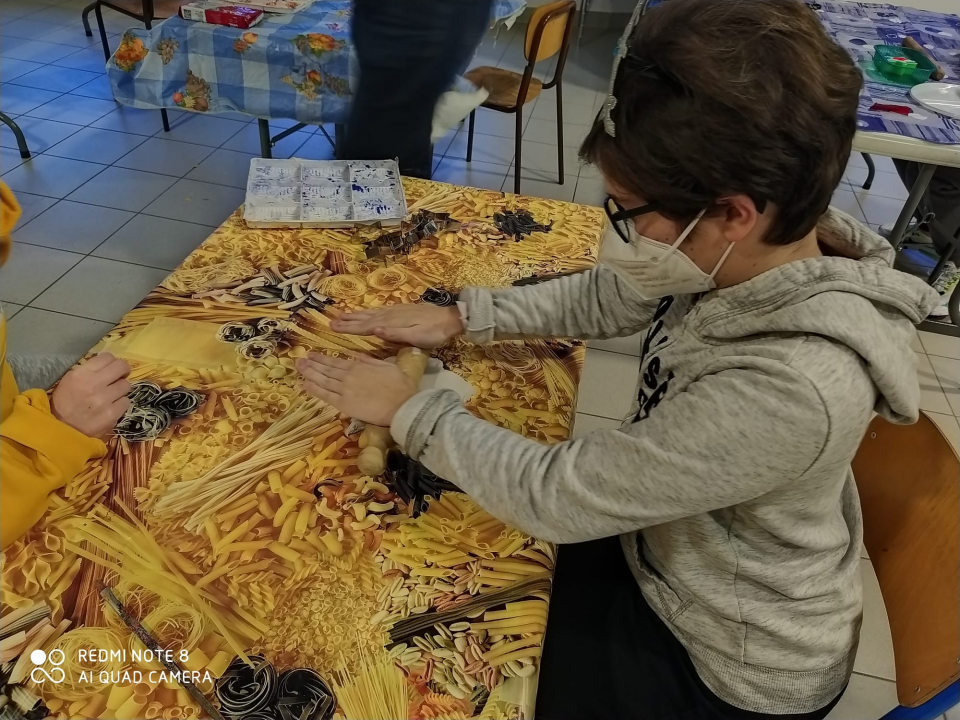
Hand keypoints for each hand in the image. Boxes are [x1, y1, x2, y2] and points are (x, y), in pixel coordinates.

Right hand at [51, 353, 131, 438]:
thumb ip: (87, 371)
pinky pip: (126, 402)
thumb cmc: (63, 404)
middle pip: (121, 367)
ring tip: (113, 394)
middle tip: (120, 376)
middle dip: (123, 370)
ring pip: (126, 385)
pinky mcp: (112, 414)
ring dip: (121, 389)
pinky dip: (121, 403)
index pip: (107, 357)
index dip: (112, 361)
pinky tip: (112, 407)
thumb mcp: (69, 381)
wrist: (60, 431)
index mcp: (81, 374)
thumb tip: (107, 363)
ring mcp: (104, 399)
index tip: (111, 368)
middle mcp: (94, 384)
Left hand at [297, 353, 415, 425]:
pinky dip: (314, 389)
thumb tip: (358, 356)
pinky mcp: (344, 404)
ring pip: (323, 380)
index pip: (336, 362)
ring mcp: (344, 390)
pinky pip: (326, 395)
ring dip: (309, 373)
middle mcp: (348, 376)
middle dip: (311, 364)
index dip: (322, 358)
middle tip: (299, 360)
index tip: (311, 354)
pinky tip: (305, 384)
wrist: (401, 405)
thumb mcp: (387, 366)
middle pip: (326, 369)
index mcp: (359, 366)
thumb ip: (371, 361)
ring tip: (299, 368)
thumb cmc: (400, 386)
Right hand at [329, 305, 462, 346]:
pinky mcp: (401, 310)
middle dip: (348, 321)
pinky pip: (378, 311)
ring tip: (341, 315)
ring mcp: (395, 311)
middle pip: (364, 318)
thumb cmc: (434, 333)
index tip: (333, 327)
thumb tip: (374, 330)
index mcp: (391, 323)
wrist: (451, 319)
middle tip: (331, 322)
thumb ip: (394, 334)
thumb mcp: (416, 337)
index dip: (349, 328)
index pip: (366, 326)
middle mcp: (390, 315)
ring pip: (370, 313)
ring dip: (355, 315)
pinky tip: (366, 314)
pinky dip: (368, 312)